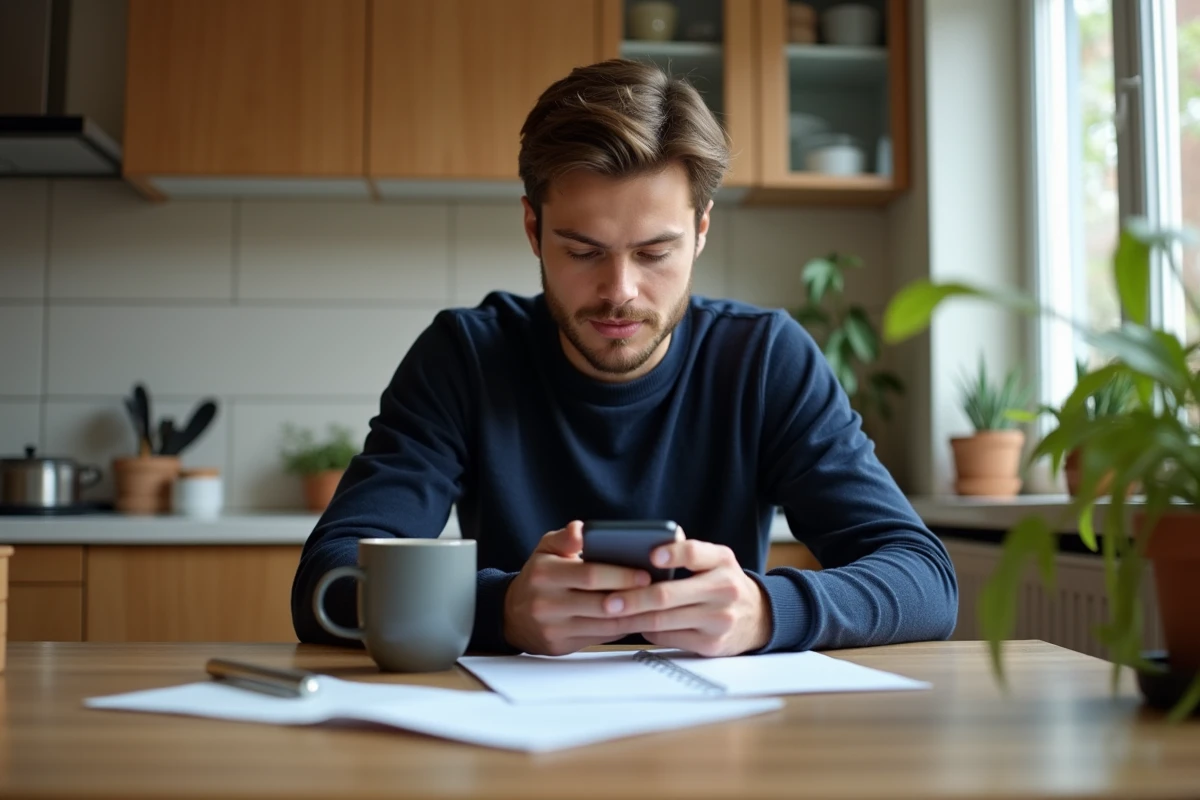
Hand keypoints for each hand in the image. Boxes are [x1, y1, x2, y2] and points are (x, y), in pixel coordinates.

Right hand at [503, 520, 651, 655]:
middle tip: (658, 592)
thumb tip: (581, 529)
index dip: (620, 575)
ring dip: (633, 617)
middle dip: (633, 598)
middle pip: (600, 603)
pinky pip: (599, 638)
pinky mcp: (560, 645)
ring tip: (656, 607)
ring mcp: (553, 627)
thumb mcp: (545, 550)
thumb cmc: (538, 577)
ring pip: (603, 625)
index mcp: (545, 573)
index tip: (645, 574)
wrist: (511, 615)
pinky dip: (622, 630)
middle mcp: (546, 602)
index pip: (589, 574)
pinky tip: (638, 620)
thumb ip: (565, 537)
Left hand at [600, 535, 772, 656]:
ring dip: (632, 619)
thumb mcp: (715, 560)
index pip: (694, 553)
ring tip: (610, 614)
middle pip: (668, 596)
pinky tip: (635, 625)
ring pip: (663, 621)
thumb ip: (688, 552)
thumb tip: (648, 545)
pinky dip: (648, 631)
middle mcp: (723, 589)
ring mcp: (719, 620)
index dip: (671, 553)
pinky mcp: (712, 644)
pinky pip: (669, 638)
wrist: (759, 618)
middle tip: (608, 600)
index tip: (650, 554)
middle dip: (632, 598)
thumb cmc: (723, 583)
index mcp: (722, 560)